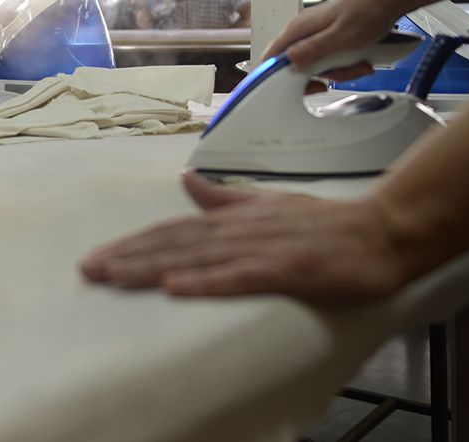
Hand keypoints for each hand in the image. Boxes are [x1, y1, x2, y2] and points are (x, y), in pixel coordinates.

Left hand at [79, 172, 413, 304]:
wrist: (380, 232)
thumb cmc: (324, 224)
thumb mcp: (266, 205)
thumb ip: (224, 198)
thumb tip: (187, 181)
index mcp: (232, 218)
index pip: (173, 231)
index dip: (134, 243)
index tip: (99, 255)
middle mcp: (238, 229)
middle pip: (173, 243)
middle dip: (128, 256)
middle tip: (88, 269)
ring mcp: (260, 248)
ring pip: (195, 257)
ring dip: (151, 267)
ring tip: (113, 276)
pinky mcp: (285, 268)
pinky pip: (238, 276)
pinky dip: (204, 281)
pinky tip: (174, 287)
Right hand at [262, 0, 397, 74]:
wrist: (388, 1)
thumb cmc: (369, 12)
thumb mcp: (342, 36)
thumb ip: (314, 48)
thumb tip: (289, 58)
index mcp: (300, 28)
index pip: (273, 55)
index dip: (276, 75)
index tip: (293, 87)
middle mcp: (304, 30)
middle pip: (297, 65)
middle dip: (320, 75)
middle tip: (340, 73)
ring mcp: (316, 34)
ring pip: (316, 65)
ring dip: (338, 70)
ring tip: (357, 64)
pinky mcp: (328, 37)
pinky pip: (329, 59)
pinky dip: (344, 64)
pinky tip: (358, 60)